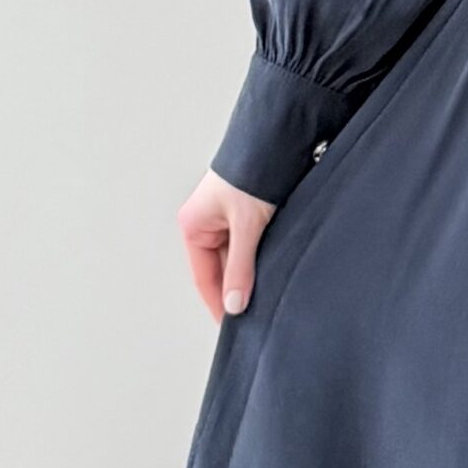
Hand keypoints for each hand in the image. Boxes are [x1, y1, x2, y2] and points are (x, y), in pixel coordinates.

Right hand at [178, 168, 276, 324]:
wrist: (274, 141)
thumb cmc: (251, 175)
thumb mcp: (246, 226)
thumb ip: (241, 267)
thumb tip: (235, 304)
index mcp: (194, 226)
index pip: (205, 277)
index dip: (219, 303)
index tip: (233, 326)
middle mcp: (206, 223)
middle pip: (222, 269)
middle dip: (239, 288)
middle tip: (256, 314)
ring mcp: (225, 218)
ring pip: (238, 257)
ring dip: (252, 272)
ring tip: (268, 295)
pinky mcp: (245, 212)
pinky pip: (250, 244)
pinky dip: (260, 257)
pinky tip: (274, 270)